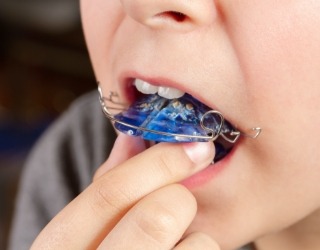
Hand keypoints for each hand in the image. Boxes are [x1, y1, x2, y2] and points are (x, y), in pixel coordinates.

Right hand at [31, 134, 219, 248]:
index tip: (193, 146)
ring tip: (175, 241)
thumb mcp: (82, 228)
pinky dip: (201, 249)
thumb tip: (131, 138)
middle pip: (157, 217)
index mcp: (58, 249)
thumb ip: (105, 185)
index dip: (157, 162)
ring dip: (194, 234)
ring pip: (197, 244)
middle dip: (179, 198)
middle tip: (182, 200)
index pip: (109, 193)